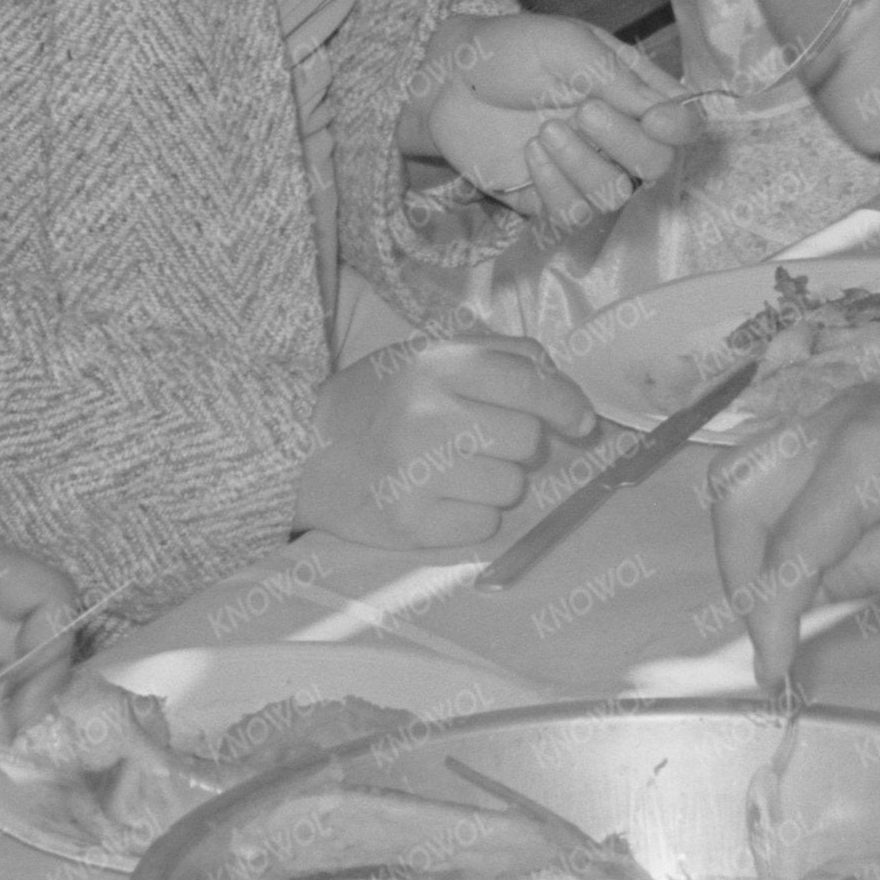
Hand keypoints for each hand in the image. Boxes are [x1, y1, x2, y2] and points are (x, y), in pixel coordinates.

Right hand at [297, 336, 595, 552]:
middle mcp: (427, 416)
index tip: (580, 420)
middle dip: (517, 443)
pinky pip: (482, 524)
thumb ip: (496, 357)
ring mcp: (417, 474)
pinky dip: (470, 515)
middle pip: (527, 438)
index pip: (528, 381)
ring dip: (494, 481)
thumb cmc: (375, 402)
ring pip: (510, 485)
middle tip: (481, 441)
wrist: (298, 454)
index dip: (566, 403)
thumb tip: (564, 387)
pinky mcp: (411, 524)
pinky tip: (437, 498)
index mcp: (435, 366)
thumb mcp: (425, 355)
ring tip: (452, 470)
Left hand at [418, 11, 702, 223]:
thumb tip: (666, 111)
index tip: (658, 120)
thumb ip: (618, 77)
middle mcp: (616, 135)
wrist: (446, 78)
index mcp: (632, 92)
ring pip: (615, 195)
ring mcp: (582, 169)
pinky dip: (556, 185)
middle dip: (627, 143)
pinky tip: (530, 153)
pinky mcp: (548, 197)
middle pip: (657, 165)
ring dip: (584, 165)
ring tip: (545, 130)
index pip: (683, 124)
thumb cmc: (509, 49)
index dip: (682, 129)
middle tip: (586, 112)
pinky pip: (573, 213)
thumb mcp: (567, 44)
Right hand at [708, 333, 879, 690]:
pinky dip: (767, 514)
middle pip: (736, 493)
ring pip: (742, 471)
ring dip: (744, 541)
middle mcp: (828, 424)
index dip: (770, 614)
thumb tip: (811, 593)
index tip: (773, 671)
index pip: (788, 545)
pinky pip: (773, 462)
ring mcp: (829, 413)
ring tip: (777, 597)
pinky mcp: (837, 417)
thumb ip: (874, 572)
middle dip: (739, 574)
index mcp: (860, 459)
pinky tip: (803, 556)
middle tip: (770, 634)